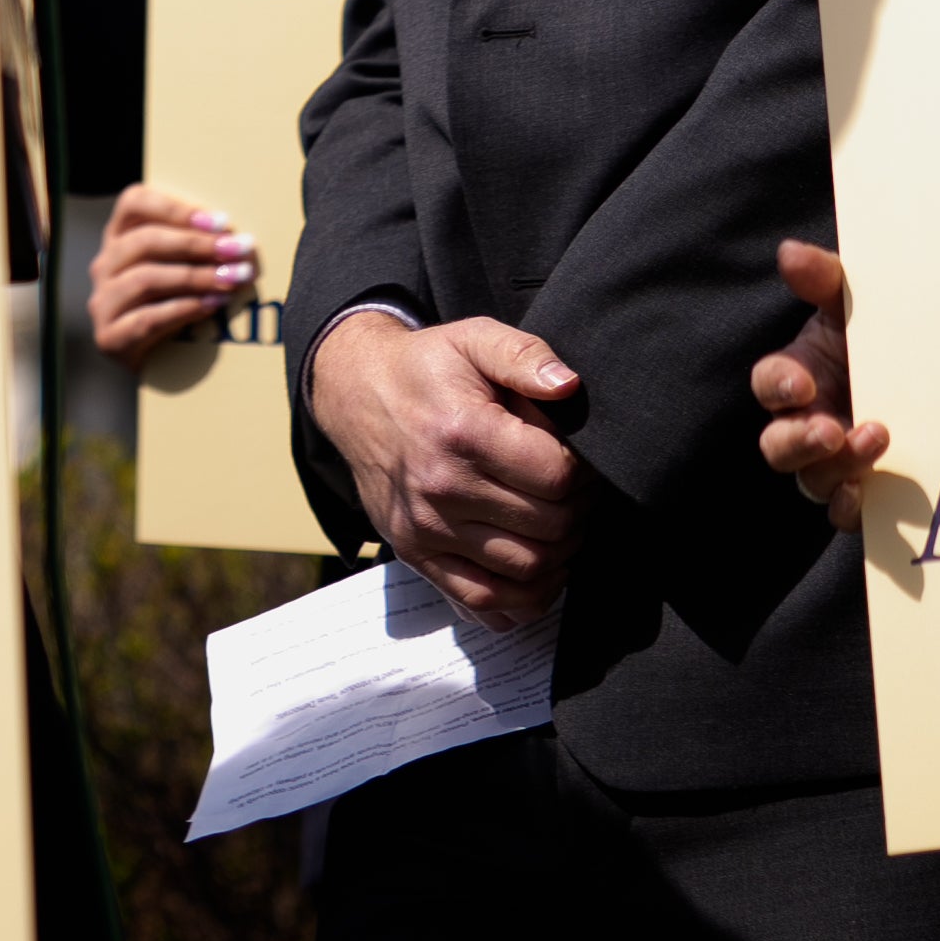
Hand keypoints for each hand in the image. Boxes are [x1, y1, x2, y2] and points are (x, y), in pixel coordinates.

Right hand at [87, 182, 256, 364]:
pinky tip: (213, 306)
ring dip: (196, 277)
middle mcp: (106, 265)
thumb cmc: (177, 306)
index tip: (222, 222)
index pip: (135, 203)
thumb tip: (241, 237)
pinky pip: (146, 319)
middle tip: (238, 251)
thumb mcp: (182, 269)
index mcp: (120, 237)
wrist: (158, 367)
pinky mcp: (109, 338)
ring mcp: (103, 302)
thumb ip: (197, 248)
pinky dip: (183, 310)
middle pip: (144, 241)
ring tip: (232, 281)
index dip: (177, 208)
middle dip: (197, 244)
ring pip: (145, 278)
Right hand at [308, 309, 586, 625]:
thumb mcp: (474, 339)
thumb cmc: (427, 368)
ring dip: (561, 554)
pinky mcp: (415, 554)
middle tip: (572, 491)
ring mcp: (427, 528)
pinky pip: (484, 601)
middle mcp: (442, 487)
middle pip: (551, 527)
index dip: (584, 470)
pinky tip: (536, 567)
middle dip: (578, 511)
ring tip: (557, 522)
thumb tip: (569, 386)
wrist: (355, 393)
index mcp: (463, 433)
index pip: (558, 477)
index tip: (575, 458)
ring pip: (528, 570)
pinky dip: (523, 599)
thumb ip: (525, 355)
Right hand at [751, 238, 886, 528]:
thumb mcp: (856, 303)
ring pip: (812, 480)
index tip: (802, 384)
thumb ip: (825, 279)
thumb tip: (790, 253)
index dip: (778, 387)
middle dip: (800, 440)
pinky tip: (872, 498)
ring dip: (836, 470)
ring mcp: (834, 462)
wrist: (937, 373)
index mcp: (798, 377)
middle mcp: (807, 424)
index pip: (768, 384)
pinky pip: (845, 511)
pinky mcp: (865, 489)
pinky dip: (853, 509)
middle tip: (832, 429)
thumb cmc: (883, 334)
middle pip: (777, 446)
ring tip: (877, 443)